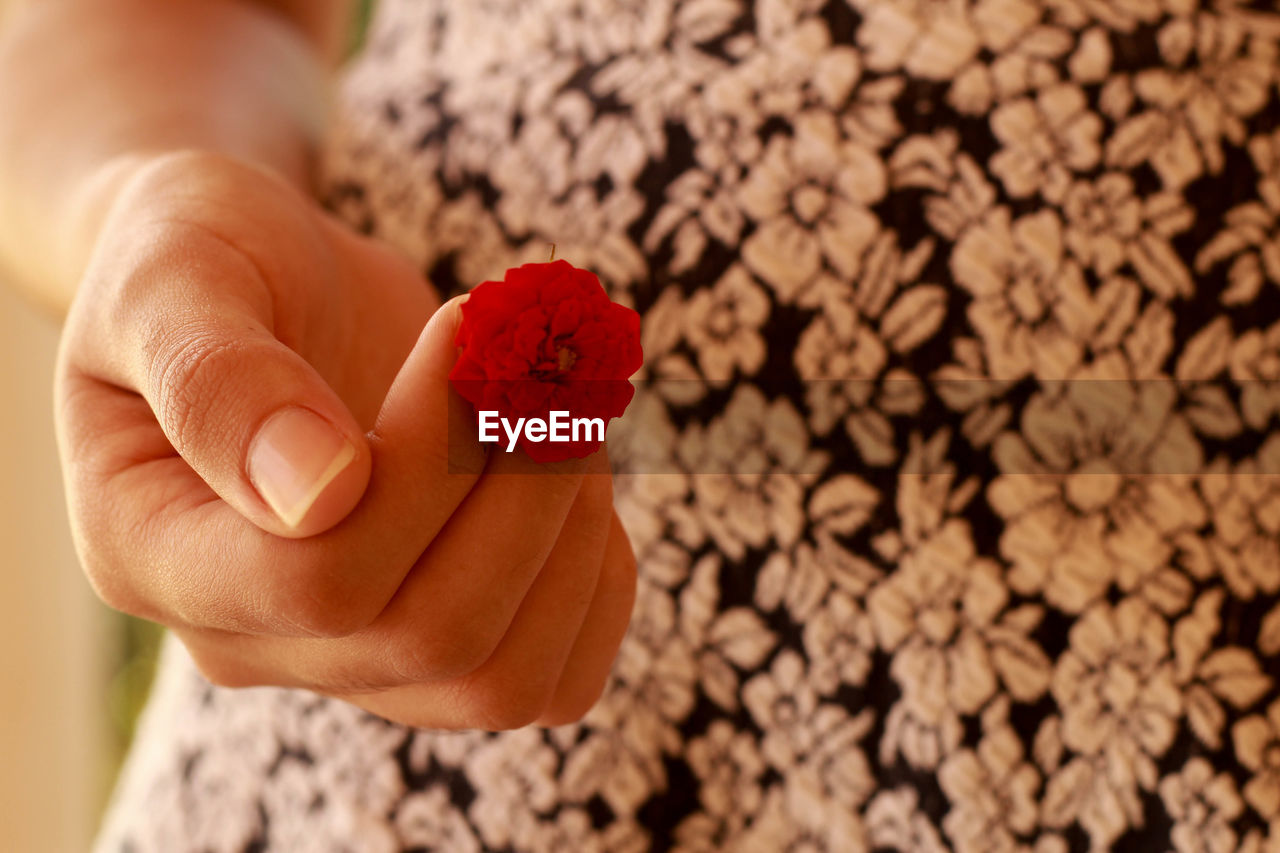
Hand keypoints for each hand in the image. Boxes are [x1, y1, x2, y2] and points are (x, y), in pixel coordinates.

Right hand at [56, 151, 635, 727]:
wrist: (262, 284)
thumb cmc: (208, 257)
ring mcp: (350, 658)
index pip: (318, 579)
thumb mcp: (175, 272)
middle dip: (523, 489)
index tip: (466, 327)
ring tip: (568, 409)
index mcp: (154, 554)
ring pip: (500, 680)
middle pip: (430, 634)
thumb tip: (318, 493)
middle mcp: (250, 636)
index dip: (426, 464)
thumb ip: (218, 377)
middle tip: (549, 366)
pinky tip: (580, 482)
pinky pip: (550, 682)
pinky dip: (597, 581)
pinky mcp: (435, 652)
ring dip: (571, 535)